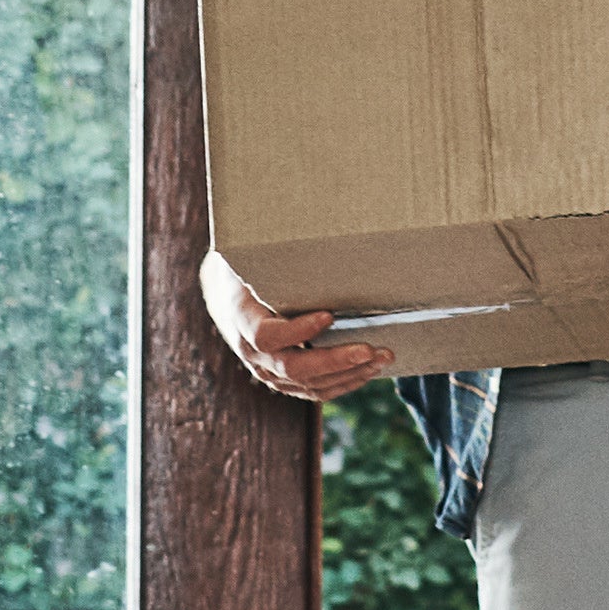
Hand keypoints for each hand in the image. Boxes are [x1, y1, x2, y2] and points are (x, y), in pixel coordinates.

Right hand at [200, 248, 387, 402]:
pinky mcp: (283, 379)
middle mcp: (252, 353)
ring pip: (308, 384)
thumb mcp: (250, 256)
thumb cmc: (247, 269)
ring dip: (349, 373)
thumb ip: (272, 250)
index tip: (329, 315)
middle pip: (293, 367)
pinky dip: (343, 383)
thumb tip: (308, 219)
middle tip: (371, 348)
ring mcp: (267, 371)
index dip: (298, 330)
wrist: (225, 296)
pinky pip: (313, 391)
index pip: (267, 336)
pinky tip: (368, 370)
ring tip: (383, 356)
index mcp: (242, 319)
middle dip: (336, 359)